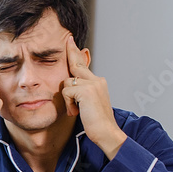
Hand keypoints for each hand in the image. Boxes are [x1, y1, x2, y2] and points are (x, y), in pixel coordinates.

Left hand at [60, 36, 126, 158]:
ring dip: (67, 99)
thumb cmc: (96, 121)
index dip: (76, 54)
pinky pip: (66, 92)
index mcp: (98, 82)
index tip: (71, 42)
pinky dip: (68, 104)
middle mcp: (97, 80)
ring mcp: (93, 84)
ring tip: (76, 110)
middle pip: (77, 64)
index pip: (83, 66)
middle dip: (71, 52)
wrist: (106, 132)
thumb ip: (80, 92)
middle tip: (67, 39)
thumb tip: (71, 83)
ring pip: (67, 83)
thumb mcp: (87, 103)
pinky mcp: (86, 90)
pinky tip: (76, 112)